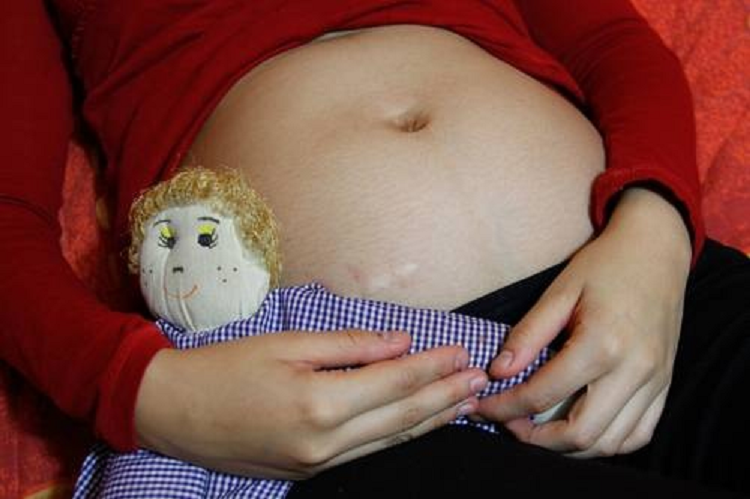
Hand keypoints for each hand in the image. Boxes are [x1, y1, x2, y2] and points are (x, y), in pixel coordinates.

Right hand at [135, 329, 487, 478]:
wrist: (170, 412)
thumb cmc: (223, 369)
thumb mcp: (286, 343)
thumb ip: (348, 344)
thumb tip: (399, 342)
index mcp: (319, 402)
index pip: (395, 381)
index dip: (433, 365)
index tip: (461, 351)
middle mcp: (325, 441)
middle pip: (403, 417)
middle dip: (445, 396)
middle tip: (479, 380)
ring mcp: (318, 463)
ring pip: (390, 440)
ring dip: (431, 421)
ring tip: (464, 404)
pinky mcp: (309, 472)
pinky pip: (367, 452)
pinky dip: (398, 435)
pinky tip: (416, 424)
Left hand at [477, 187, 691, 457]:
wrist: (656, 249)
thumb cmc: (603, 265)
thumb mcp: (559, 292)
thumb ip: (528, 334)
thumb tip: (498, 372)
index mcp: (602, 344)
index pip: (543, 395)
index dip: (505, 407)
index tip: (481, 408)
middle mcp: (634, 370)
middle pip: (579, 434)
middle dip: (534, 438)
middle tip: (507, 424)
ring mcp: (655, 382)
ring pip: (609, 443)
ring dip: (568, 447)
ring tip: (537, 430)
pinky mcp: (665, 385)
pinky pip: (638, 435)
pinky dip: (606, 442)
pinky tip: (580, 428)